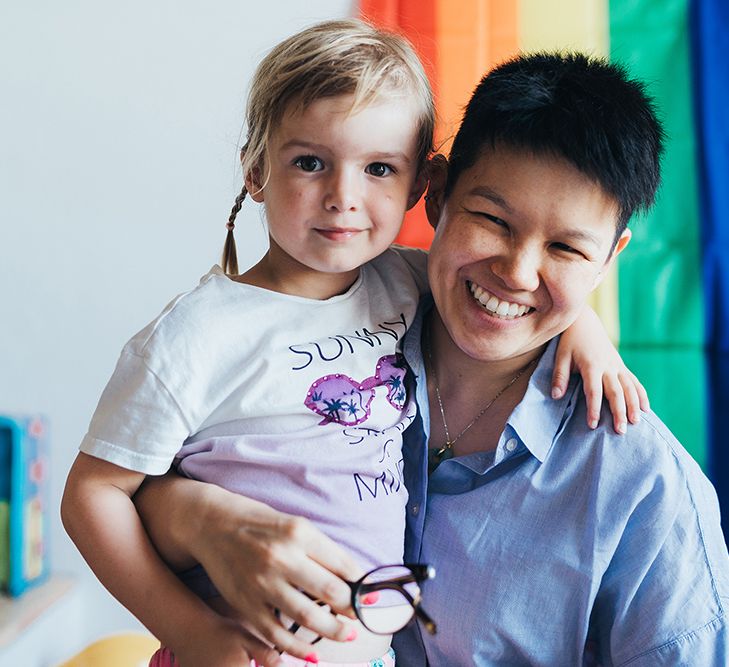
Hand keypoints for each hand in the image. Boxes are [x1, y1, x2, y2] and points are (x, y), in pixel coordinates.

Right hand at [160, 479, 362, 659]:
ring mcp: (263, 583)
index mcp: (300, 533)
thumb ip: (322, 551)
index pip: (342, 565)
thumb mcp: (295, 525)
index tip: (373, 598)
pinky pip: (276, 634)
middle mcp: (282, 557)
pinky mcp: (246, 604)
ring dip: (333, 631)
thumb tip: (353, 578)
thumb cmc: (261, 523)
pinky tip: (312, 653)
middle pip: (331, 592)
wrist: (212, 525)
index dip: (362, 586)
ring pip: (307, 617)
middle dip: (352, 610)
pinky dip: (297, 648)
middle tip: (363, 618)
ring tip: (347, 635)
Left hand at [552, 307, 648, 433]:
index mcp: (591, 365)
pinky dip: (641, 395)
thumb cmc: (570, 341)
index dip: (594, 408)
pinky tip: (646, 409)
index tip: (592, 425)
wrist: (585, 322)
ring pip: (630, 388)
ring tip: (635, 423)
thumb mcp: (561, 356)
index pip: (594, 391)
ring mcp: (617, 366)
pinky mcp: (622, 366)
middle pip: (616, 392)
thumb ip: (560, 376)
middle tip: (620, 431)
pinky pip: (634, 381)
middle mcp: (608, 366)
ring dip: (634, 406)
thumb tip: (556, 396)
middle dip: (619, 412)